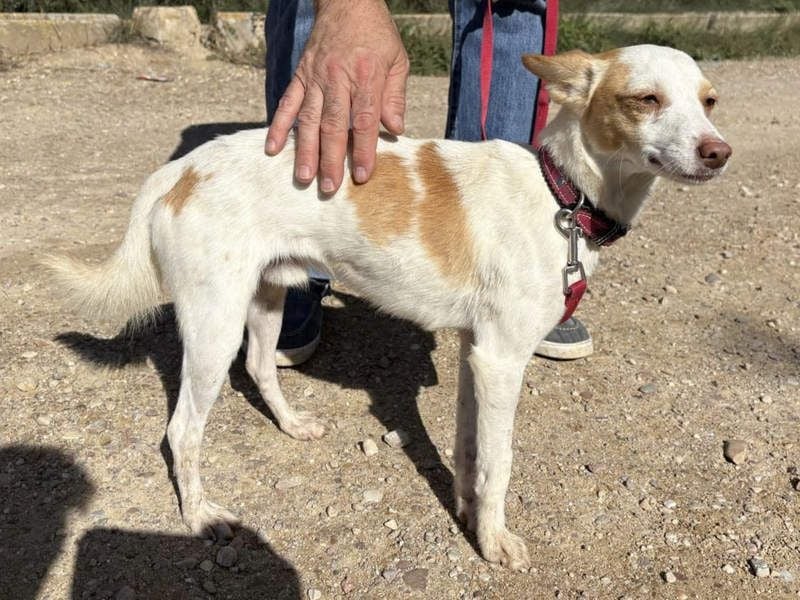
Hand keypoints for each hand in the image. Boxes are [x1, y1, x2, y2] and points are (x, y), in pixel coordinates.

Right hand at [265, 0, 409, 194]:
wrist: (347, 1)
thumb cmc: (377, 35)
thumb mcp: (397, 61)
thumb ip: (395, 96)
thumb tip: (395, 129)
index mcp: (366, 76)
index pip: (365, 120)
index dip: (363, 150)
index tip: (362, 175)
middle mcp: (337, 79)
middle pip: (333, 125)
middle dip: (331, 160)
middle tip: (329, 188)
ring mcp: (315, 78)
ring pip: (308, 119)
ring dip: (305, 151)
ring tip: (303, 177)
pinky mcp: (300, 75)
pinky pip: (287, 103)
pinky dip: (279, 126)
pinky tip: (272, 148)